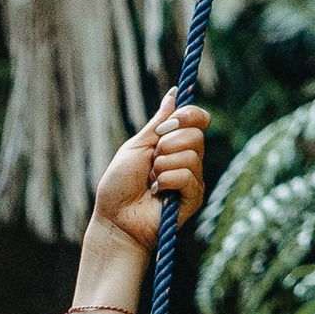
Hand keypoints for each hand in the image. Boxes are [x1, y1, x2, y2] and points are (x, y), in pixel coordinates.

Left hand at [88, 90, 209, 256]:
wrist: (115, 219)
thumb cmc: (119, 185)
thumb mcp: (136, 146)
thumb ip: (158, 123)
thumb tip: (174, 94)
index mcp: (175, 144)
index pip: (199, 120)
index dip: (189, 116)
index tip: (167, 125)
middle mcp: (188, 159)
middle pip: (196, 135)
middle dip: (167, 145)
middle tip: (151, 162)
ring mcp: (192, 179)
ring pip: (191, 155)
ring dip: (163, 166)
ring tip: (150, 180)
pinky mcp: (193, 197)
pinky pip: (188, 175)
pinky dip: (167, 180)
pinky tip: (156, 191)